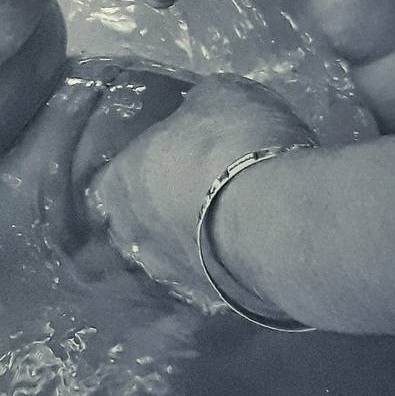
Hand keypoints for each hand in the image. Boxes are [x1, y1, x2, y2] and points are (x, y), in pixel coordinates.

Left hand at [86, 75, 312, 310]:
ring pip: (173, 253)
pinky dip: (224, 265)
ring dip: (194, 240)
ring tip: (226, 225)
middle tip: (202, 192)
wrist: (276, 221)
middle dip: (165, 207)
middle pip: (140, 217)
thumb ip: (201, 104)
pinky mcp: (213, 299)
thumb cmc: (233, 145)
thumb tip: (200, 108)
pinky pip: (211, 276)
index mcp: (121, 180)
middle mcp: (135, 231)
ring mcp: (171, 272)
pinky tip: (246, 252)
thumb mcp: (220, 96)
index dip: (146, 164)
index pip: (118, 173)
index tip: (174, 159)